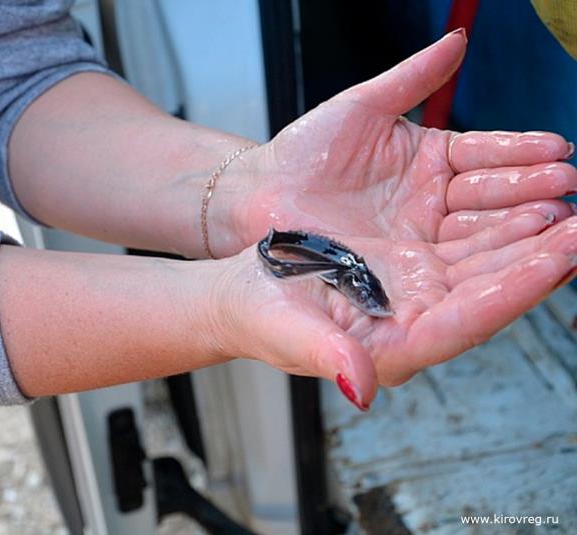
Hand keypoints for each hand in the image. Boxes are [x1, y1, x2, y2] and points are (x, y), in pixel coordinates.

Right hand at [212, 214, 576, 409]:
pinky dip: (492, 200)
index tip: (558, 261)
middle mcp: (418, 308)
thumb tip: (361, 390)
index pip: (468, 320)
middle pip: (491, 283)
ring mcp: (418, 274)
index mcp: (396, 342)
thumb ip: (326, 357)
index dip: (514, 292)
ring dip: (524, 223)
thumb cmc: (259, 316)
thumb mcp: (285, 333)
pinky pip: (461, 222)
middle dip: (539, 253)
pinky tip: (520, 181)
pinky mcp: (411, 243)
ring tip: (562, 191)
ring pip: (484, 251)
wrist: (243, 285)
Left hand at [218, 30, 575, 256]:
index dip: (521, 156)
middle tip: (571, 196)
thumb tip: (457, 41)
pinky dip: (493, 270)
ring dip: (524, 237)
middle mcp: (434, 205)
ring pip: (483, 240)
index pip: (487, 158)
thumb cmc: (303, 151)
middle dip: (535, 200)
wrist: (261, 195)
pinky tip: (528, 265)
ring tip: (564, 232)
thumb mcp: (360, 109)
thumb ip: (412, 78)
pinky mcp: (408, 275)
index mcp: (432, 163)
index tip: (558, 152)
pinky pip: (456, 274)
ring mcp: (422, 241)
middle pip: (495, 204)